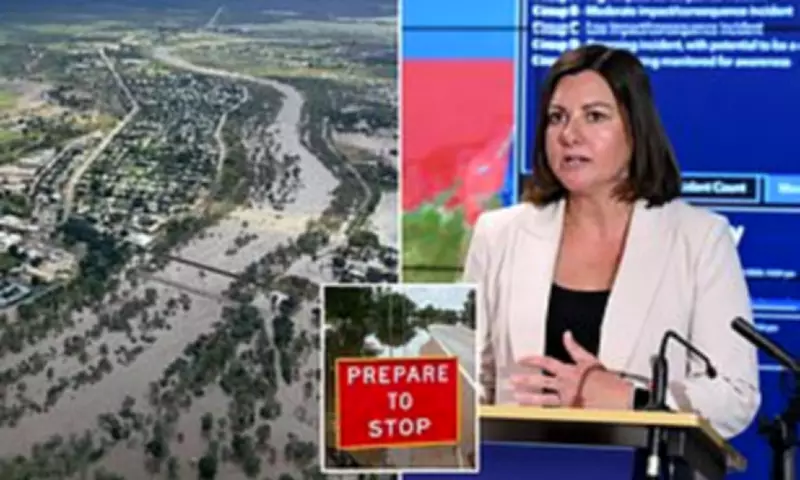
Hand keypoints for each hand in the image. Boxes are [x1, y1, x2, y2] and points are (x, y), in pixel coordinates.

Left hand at [511, 331, 633, 408]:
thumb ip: (575, 348)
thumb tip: (567, 335)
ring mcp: (567, 399)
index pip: (546, 362)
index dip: (532, 360)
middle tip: (512, 380)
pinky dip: (543, 412)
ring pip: (543, 399)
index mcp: (570, 371)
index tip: (521, 359)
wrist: (620, 399)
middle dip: (525, 380)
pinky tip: (535, 413)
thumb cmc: (610, 382)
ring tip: (517, 398)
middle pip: (540, 381)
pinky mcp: (571, 410)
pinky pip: (553, 411)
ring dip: (528, 398)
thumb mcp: (591, 360)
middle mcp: (566, 385)